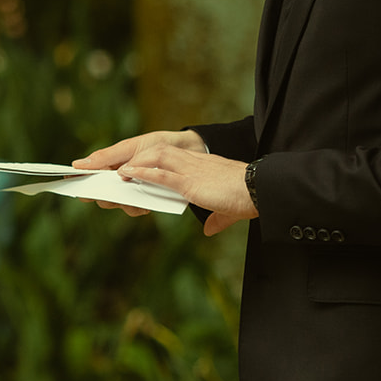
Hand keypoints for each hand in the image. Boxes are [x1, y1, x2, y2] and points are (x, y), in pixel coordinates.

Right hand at [73, 130, 206, 216]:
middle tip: (110, 194)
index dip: (78, 182)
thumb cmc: (158, 144)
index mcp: (112, 165)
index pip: (89, 176)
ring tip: (131, 199)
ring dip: (123, 204)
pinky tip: (146, 206)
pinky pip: (137, 209)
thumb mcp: (131, 146)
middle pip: (102, 195)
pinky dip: (139, 208)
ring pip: (118, 204)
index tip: (69, 184)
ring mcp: (133, 190)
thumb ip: (107, 156)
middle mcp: (119, 180)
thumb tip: (78, 164)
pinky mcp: (148, 198)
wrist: (190, 149)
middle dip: (104, 196)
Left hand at [116, 146, 255, 237]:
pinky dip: (143, 172)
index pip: (171, 158)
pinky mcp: (191, 183)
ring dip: (135, 162)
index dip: (153, 161)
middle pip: (159, 152)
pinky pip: (162, 174)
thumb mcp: (228, 209)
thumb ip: (216, 218)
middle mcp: (194, 163)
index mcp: (202, 166)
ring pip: (156, 157)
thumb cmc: (249, 198)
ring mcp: (191, 171)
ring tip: (119, 172)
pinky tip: (129, 174)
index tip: (138, 167)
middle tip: (122, 168)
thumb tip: (208, 229)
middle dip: (138, 157)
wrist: (261, 191)